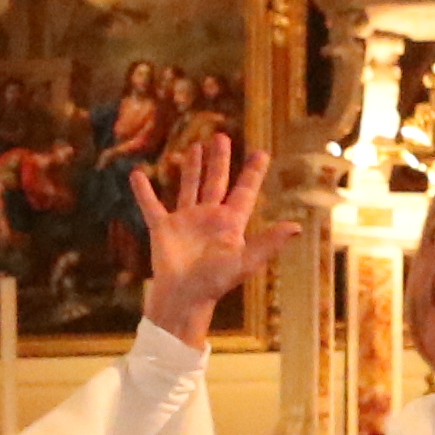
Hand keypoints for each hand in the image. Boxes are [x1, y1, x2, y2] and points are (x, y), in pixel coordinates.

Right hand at [133, 125, 282, 337]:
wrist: (184, 298)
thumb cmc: (215, 283)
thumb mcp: (245, 261)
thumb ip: (269, 242)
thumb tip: (297, 226)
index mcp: (230, 223)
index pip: (244, 191)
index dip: (252, 173)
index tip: (261, 152)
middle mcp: (209, 218)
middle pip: (216, 181)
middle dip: (219, 160)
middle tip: (221, 136)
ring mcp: (186, 221)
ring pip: (189, 186)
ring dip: (191, 168)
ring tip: (194, 147)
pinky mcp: (163, 228)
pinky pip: (151, 205)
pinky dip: (144, 191)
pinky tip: (137, 174)